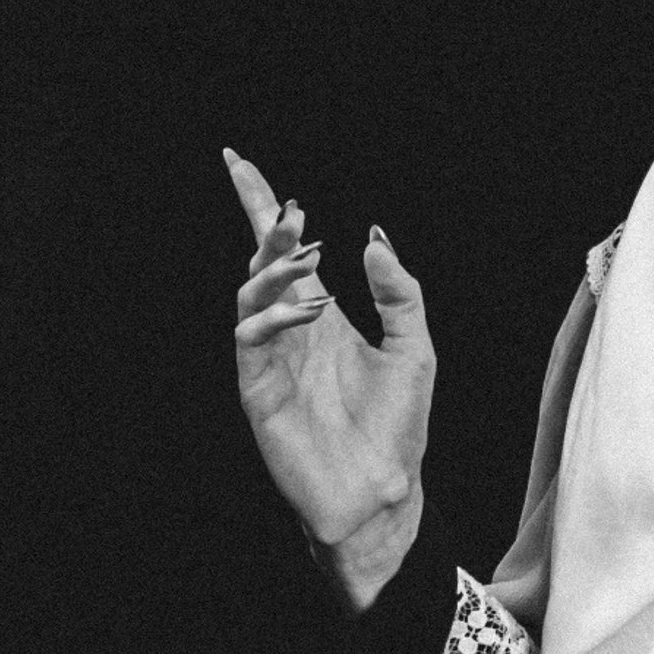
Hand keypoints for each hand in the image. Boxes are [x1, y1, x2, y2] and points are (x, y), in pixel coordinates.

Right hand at [226, 147, 434, 606]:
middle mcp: (290, 330)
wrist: (383, 491)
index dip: (260, 206)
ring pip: (249, 294)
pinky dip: (275, 314)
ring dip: (272, 267)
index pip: (284, 252)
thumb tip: (374, 235)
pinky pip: (251, 338)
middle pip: (261, 263)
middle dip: (267, 228)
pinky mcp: (259, 389)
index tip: (238, 162)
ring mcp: (270, 358)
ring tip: (304, 249)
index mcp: (322, 315)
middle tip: (292, 210)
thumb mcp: (415, 348)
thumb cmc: (397, 425)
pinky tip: (310, 308)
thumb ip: (399, 293)